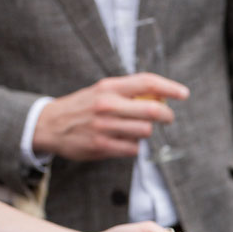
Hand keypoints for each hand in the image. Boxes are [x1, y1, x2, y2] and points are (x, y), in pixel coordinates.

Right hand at [33, 73, 188, 160]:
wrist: (49, 125)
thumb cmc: (82, 107)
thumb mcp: (102, 91)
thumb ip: (128, 92)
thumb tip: (161, 97)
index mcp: (109, 87)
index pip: (147, 82)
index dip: (170, 88)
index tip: (183, 94)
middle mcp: (108, 105)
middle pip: (152, 110)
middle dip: (167, 115)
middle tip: (168, 117)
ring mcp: (105, 126)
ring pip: (145, 131)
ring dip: (147, 132)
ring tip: (138, 129)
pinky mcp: (102, 146)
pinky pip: (133, 148)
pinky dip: (134, 146)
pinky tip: (125, 142)